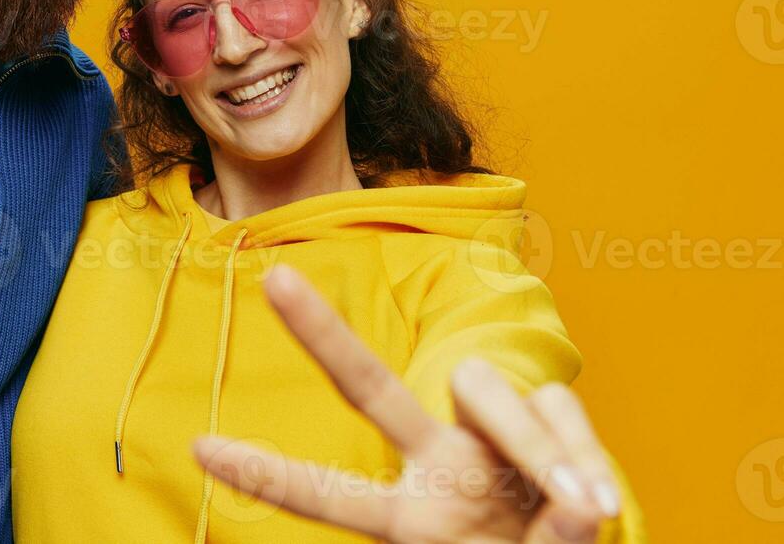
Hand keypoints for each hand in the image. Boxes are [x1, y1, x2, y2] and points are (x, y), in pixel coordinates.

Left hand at [194, 265, 620, 542]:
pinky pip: (559, 407)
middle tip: (275, 279)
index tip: (198, 449)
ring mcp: (483, 432)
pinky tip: (598, 497)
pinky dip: (584, 453)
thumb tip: (584, 503)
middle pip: (369, 386)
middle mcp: (434, 458)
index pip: (329, 495)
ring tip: (581, 507)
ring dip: (538, 448)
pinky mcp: (542, 411)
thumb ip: (548, 542)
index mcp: (406, 517)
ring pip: (486, 388)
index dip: (270, 475)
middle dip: (322, 335)